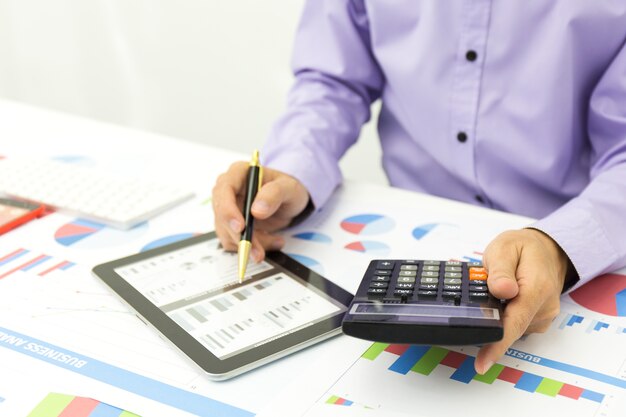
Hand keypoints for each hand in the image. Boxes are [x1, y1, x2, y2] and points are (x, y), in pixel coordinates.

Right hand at [212, 161, 309, 261]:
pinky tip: (273, 242)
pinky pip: (235, 242)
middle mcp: (228, 191)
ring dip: (250, 244)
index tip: (241, 227)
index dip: (228, 210)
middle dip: (239, 236)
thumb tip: (256, 210)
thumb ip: (274, 194)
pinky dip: (253, 247)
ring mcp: (228, 210)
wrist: (290, 202)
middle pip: (222, 215)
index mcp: (238, 173)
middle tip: (257, 251)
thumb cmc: (287, 189)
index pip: (224, 190)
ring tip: (276, 242)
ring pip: (228, 233)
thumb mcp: (289, 187)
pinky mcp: (231, 226)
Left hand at [474, 229, 567, 373]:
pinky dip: (502, 317)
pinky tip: (497, 303)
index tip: (482, 363)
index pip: (515, 322)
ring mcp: (543, 316)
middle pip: (511, 328)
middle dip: (488, 324)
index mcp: (537, 288)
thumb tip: (502, 290)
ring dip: (495, 317)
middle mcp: (544, 307)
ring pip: (511, 328)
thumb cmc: (523, 247)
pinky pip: (515, 325)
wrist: (546, 250)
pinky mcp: (537, 320)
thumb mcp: (505, 248)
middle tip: (470, 307)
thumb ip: (501, 269)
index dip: (497, 344)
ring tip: (488, 293)